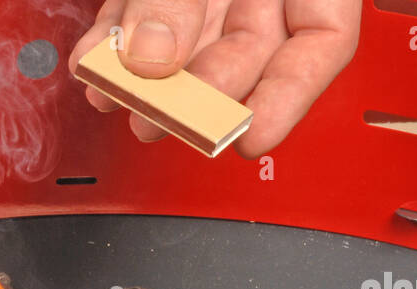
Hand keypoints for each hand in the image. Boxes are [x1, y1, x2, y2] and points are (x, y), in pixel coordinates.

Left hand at [70, 0, 360, 156]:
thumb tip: (153, 55)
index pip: (324, 40)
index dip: (289, 96)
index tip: (253, 137)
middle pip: (244, 54)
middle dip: (195, 92)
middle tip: (158, 115)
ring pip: (184, 47)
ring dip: (143, 77)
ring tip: (112, 92)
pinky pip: (138, 23)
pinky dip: (111, 46)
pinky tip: (93, 64)